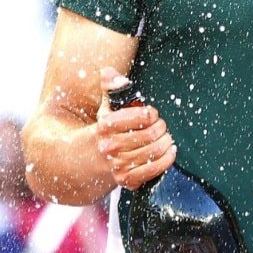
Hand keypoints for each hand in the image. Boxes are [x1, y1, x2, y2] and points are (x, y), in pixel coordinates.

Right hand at [96, 66, 175, 189]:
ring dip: (166, 142)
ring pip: (154, 151)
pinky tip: (169, 152)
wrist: (83, 162)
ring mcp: (118, 165)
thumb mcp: (105, 108)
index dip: (152, 113)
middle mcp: (110, 146)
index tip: (151, 114)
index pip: (142, 116)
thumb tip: (109, 72)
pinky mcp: (126, 180)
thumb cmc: (102, 131)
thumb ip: (111, 87)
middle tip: (161, 126)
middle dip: (161, 127)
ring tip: (166, 137)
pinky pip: (153, 170)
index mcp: (105, 125)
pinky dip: (166, 160)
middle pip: (151, 134)